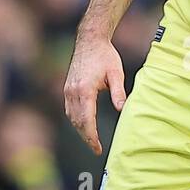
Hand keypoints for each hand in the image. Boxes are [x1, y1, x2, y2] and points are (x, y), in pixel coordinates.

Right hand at [64, 34, 125, 153]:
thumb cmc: (105, 55)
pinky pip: (69, 109)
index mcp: (85, 89)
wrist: (89, 40)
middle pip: (77, 122)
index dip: (92, 137)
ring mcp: (68, 90)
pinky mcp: (67, 88)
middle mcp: (73, 91)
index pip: (86, 120)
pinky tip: (84, 126)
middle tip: (97, 149)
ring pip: (71, 117)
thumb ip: (118, 92)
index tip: (98, 148)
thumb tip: (122, 110)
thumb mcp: (116, 73)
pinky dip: (76, 120)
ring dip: (80, 130)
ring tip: (92, 141)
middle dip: (86, 138)